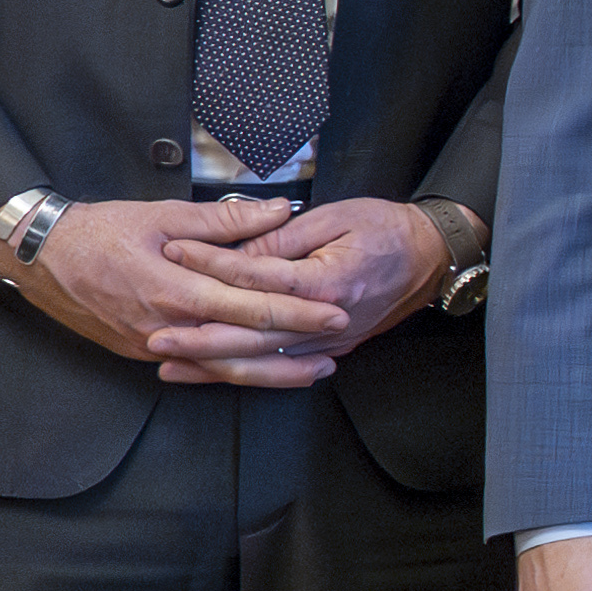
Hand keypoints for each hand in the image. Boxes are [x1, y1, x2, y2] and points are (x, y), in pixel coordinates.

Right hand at [0, 191, 345, 373]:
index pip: (250, 307)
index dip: (297, 312)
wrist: (39, 256)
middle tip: (340, 345)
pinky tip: (264, 369)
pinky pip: (198, 367)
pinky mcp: (142, 352)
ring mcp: (152, 346)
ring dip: (271, 372)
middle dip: (295, 349)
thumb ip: (226, 220)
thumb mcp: (164, 215)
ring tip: (314, 369)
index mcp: (175, 291)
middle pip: (243, 349)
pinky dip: (235, 370)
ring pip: (222, 368)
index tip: (336, 312)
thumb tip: (280, 211)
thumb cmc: (100, 231)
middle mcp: (167, 328)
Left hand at [149, 194, 450, 380]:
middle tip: (157, 336)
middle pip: (254, 335)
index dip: (213, 263)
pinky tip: (215, 374)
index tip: (174, 252)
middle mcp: (327, 318)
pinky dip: (246, 373)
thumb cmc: (387, 228)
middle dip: (201, 339)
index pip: (257, 277)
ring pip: (264, 361)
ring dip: (215, 365)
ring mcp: (330, 339)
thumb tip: (237, 249)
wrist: (434, 256)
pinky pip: (281, 366)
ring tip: (171, 364)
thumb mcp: (335, 217)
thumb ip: (282, 237)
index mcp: (327, 280)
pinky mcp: (332, 346)